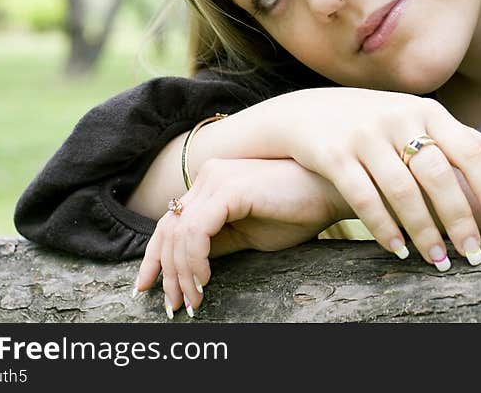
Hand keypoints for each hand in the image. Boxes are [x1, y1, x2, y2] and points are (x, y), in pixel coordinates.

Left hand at [134, 157, 346, 318]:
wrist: (332, 192)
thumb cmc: (298, 212)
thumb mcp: (248, 234)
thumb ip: (217, 243)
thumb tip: (186, 268)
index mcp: (211, 183)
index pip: (169, 221)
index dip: (154, 257)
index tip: (148, 288)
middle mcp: (208, 175)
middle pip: (167, 228)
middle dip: (164, 272)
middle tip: (173, 305)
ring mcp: (217, 179)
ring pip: (178, 233)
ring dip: (181, 274)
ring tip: (194, 301)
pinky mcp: (231, 189)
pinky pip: (197, 231)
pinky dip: (195, 260)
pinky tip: (205, 281)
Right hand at [256, 87, 480, 270]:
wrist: (303, 112)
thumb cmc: (371, 120)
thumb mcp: (415, 118)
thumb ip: (459, 135)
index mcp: (425, 110)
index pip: (468, 151)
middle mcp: (397, 118)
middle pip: (438, 175)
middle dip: (459, 219)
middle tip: (474, 254)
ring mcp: (363, 135)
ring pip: (402, 191)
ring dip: (423, 232)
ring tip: (439, 261)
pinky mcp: (333, 153)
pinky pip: (364, 198)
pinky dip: (384, 228)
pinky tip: (398, 249)